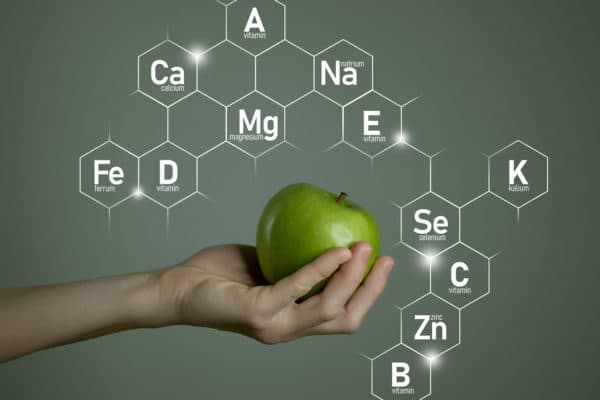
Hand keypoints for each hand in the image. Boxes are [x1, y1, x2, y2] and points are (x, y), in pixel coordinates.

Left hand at [159, 242, 393, 343]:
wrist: (177, 288)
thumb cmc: (218, 275)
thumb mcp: (265, 266)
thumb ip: (293, 261)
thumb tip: (325, 235)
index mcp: (292, 320)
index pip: (341, 316)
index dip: (367, 293)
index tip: (382, 264)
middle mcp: (287, 329)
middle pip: (345, 319)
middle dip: (370, 289)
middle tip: (383, 257)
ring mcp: (274, 325)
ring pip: (328, 307)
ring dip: (351, 276)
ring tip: (362, 248)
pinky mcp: (258, 312)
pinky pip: (298, 287)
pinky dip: (321, 267)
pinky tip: (336, 250)